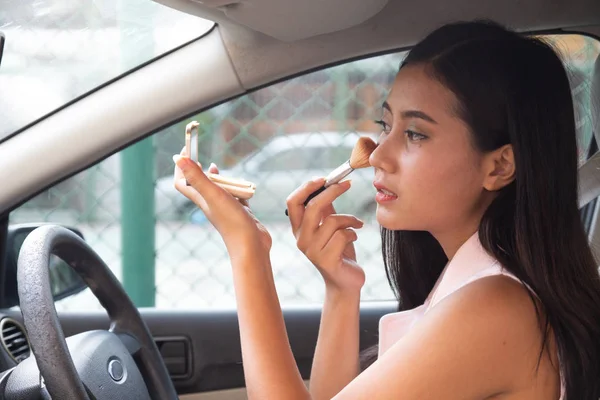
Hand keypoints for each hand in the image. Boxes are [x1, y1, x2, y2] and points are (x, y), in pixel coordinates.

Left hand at [173, 150, 271, 254]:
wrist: (251, 245)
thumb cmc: (232, 221)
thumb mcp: (213, 194)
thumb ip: (197, 177)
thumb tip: (178, 159)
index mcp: (201, 199)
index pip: (182, 182)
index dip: (181, 167)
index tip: (186, 150)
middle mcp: (210, 203)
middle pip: (199, 184)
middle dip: (199, 169)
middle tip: (201, 155)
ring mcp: (225, 208)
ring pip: (218, 189)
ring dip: (219, 177)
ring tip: (220, 168)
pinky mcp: (239, 211)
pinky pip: (235, 196)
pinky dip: (237, 187)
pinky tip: (242, 185)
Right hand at [286, 178, 364, 293]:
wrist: (346, 281)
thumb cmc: (339, 250)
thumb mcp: (331, 226)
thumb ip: (326, 208)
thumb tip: (328, 183)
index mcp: (299, 229)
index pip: (292, 202)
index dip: (306, 187)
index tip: (324, 178)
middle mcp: (301, 239)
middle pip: (312, 207)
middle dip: (332, 192)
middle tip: (347, 184)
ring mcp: (312, 251)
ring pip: (332, 221)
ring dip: (349, 219)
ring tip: (356, 224)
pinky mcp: (326, 261)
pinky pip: (343, 235)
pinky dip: (353, 233)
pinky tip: (354, 239)